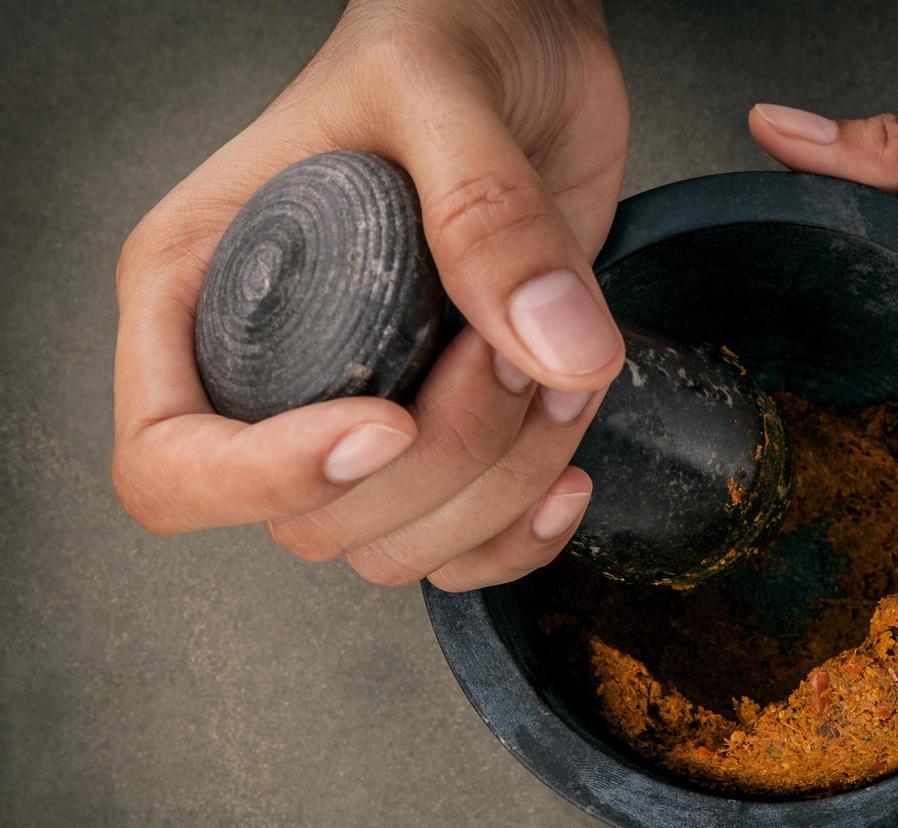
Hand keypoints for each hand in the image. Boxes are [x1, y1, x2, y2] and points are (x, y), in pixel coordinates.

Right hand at [113, 0, 627, 590]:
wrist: (529, 41)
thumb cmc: (443, 31)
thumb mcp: (441, 88)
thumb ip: (487, 216)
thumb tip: (555, 351)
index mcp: (203, 290)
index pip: (171, 465)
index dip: (267, 480)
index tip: (384, 423)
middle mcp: (272, 373)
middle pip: (315, 521)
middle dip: (441, 461)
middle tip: (512, 348)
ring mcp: (363, 410)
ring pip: (401, 545)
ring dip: (502, 488)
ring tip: (560, 374)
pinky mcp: (451, 429)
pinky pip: (465, 548)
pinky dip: (523, 532)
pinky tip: (569, 464)